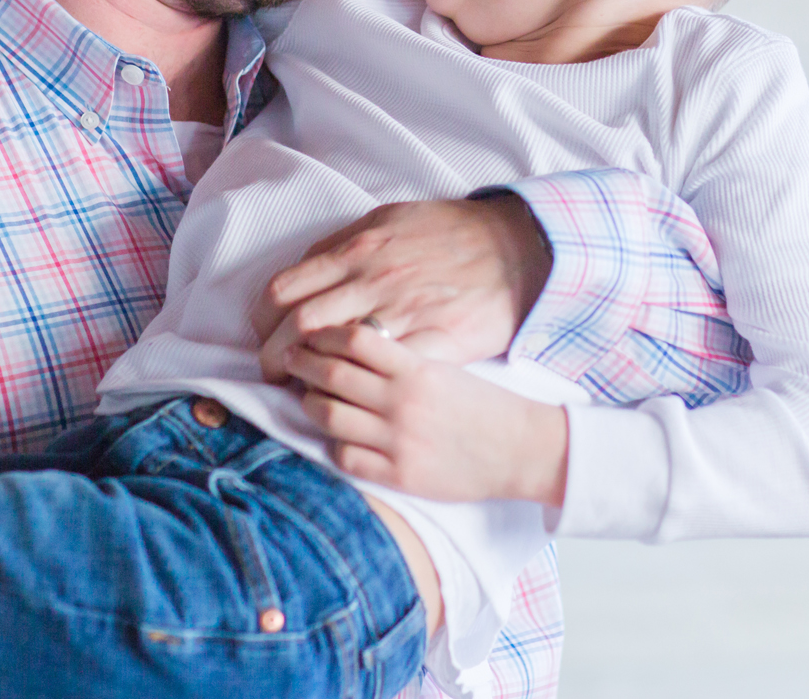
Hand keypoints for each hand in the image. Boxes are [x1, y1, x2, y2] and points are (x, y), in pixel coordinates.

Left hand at [253, 195, 551, 381]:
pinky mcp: (437, 346)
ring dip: (312, 380)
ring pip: (336, 357)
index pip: (285, 289)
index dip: (264, 320)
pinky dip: (361, 391)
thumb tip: (305, 269)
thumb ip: (343, 244)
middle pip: (299, 327)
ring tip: (306, 390)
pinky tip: (353, 400)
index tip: (265, 335)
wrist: (516, 248)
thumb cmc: (450, 233)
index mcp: (359, 250)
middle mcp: (375, 282)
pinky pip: (384, 377)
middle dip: (276, 356)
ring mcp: (406, 316)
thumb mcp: (390, 219)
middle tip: (275, 372)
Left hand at [288, 324, 568, 505]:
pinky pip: (346, 457)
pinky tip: (335, 436)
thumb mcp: (445, 368)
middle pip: (332, 375)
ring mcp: (397, 439)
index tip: (309, 333)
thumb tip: (354, 348)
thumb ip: (402, 360)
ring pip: (329, 415)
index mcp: (416, 368)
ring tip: (306, 396)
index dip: (323, 334)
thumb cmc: (484, 405)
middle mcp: (402, 401)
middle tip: (288, 358)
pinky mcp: (398, 474)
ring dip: (310, 403)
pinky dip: (334, 444)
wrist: (520, 449)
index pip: (354, 341)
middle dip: (302, 363)